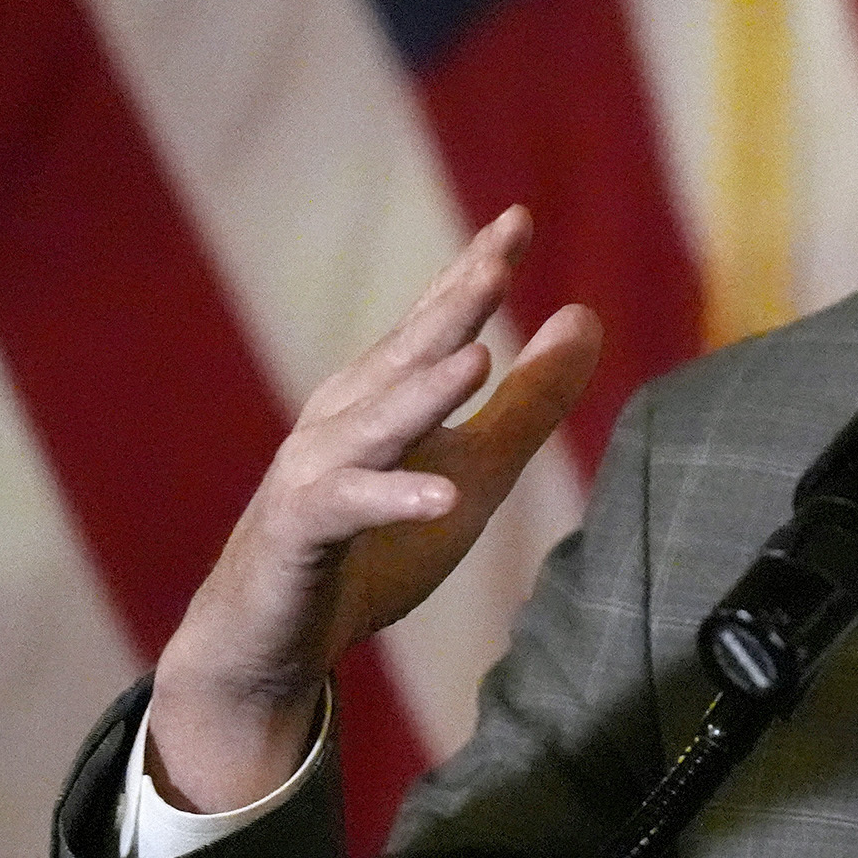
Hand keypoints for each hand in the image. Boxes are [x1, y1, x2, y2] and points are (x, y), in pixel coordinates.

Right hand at [148, 207, 602, 813]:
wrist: (273, 639)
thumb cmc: (373, 546)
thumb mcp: (476, 471)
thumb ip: (530, 402)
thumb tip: (585, 316)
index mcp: (383, 394)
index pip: (435, 324)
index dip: (473, 272)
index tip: (516, 218)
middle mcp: (342, 417)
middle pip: (405, 354)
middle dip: (452, 305)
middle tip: (499, 254)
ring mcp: (315, 473)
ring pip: (375, 424)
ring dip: (423, 392)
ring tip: (477, 357)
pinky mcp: (298, 534)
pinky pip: (348, 510)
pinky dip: (393, 501)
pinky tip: (441, 498)